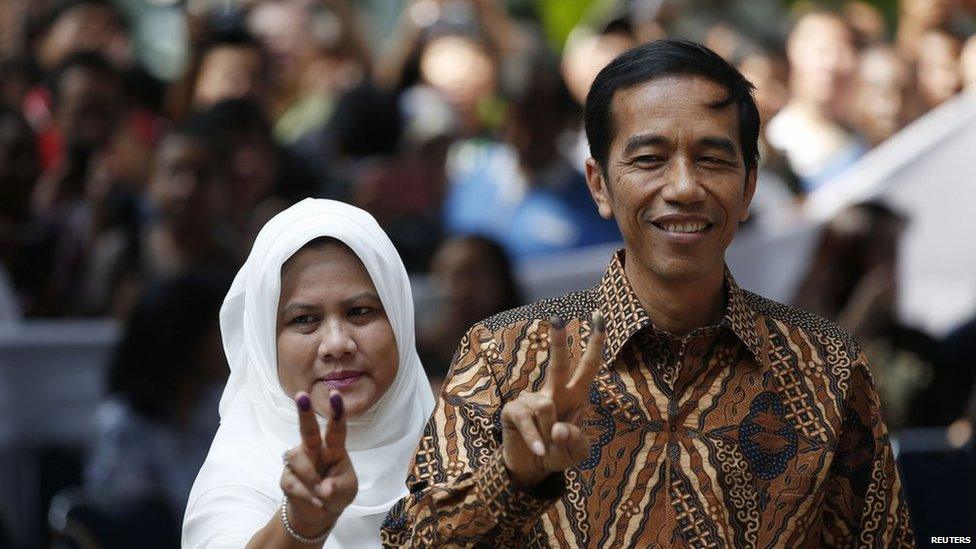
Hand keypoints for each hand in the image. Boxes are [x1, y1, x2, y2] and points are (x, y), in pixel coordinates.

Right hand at [280, 391, 356, 538]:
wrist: (318, 512)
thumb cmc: (337, 492)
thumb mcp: (346, 491)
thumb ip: (338, 488)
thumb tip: (324, 489)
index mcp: (333, 448)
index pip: (336, 429)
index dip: (336, 413)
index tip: (335, 394)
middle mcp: (314, 450)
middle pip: (307, 429)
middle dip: (304, 412)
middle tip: (301, 395)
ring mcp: (298, 462)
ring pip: (298, 460)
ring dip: (311, 479)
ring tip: (322, 495)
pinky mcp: (286, 477)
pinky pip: (292, 483)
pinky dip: (306, 496)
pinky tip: (316, 502)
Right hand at [501, 311, 605, 488]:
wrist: (532, 468)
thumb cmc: (559, 453)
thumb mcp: (577, 454)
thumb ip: (575, 442)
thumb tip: (557, 428)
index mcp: (576, 395)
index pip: (588, 366)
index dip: (595, 344)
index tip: (599, 318)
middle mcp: (554, 392)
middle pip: (558, 364)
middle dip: (558, 341)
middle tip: (557, 318)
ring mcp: (531, 399)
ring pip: (545, 406)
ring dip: (549, 432)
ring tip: (546, 446)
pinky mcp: (513, 411)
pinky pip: (527, 420)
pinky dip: (535, 438)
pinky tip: (538, 449)